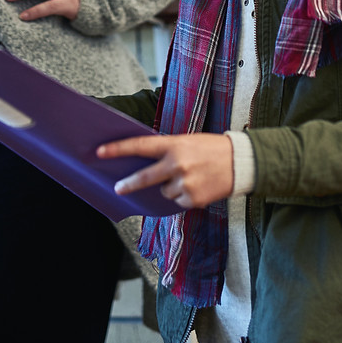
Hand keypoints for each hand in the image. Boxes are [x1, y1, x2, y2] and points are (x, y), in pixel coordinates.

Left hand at [96, 132, 233, 208]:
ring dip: (172, 187)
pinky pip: (178, 201)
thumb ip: (168, 151)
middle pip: (145, 177)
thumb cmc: (212, 148)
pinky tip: (198, 185)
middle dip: (129, 184)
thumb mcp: (187, 141)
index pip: (140, 146)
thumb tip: (147, 165)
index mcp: (174, 144)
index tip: (100, 152)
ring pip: (165, 191)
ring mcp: (184, 183)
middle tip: (118, 188)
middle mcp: (177, 164)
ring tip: (191, 176)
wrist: (241, 162)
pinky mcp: (193, 199)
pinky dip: (184, 195)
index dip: (118, 149)